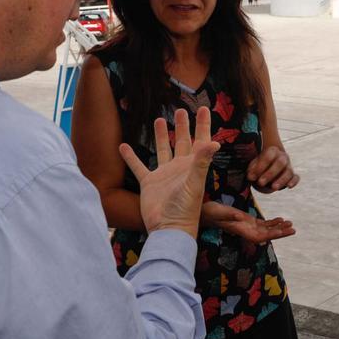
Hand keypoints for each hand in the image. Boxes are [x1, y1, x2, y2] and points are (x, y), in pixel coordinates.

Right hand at [119, 107, 219, 238]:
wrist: (168, 229)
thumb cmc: (185, 209)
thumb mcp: (194, 182)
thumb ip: (202, 161)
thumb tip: (215, 142)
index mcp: (193, 166)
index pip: (201, 140)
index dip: (203, 125)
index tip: (202, 108)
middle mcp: (179, 168)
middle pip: (182, 142)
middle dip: (183, 126)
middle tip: (180, 110)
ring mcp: (164, 175)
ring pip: (163, 150)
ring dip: (161, 136)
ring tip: (159, 119)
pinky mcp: (149, 184)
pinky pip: (139, 166)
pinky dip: (131, 157)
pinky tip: (123, 146)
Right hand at [200, 201, 294, 243]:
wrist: (205, 213)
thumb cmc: (211, 213)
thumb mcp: (220, 212)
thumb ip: (230, 214)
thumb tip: (240, 216)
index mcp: (242, 230)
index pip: (261, 236)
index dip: (273, 234)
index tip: (285, 232)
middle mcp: (247, 231)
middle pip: (267, 234)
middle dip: (280, 232)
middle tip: (294, 229)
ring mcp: (248, 226)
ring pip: (266, 229)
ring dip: (279, 227)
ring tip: (291, 224)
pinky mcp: (247, 221)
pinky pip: (262, 223)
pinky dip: (272, 222)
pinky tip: (280, 219)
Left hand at [247, 145, 298, 192]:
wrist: (269, 166)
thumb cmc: (260, 166)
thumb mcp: (254, 165)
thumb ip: (252, 169)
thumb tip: (251, 177)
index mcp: (272, 151)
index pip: (268, 156)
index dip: (260, 167)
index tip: (251, 177)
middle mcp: (282, 157)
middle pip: (280, 163)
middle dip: (270, 173)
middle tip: (260, 183)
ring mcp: (289, 166)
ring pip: (288, 171)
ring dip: (281, 180)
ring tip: (273, 187)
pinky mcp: (292, 175)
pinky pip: (296, 177)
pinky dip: (294, 181)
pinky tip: (289, 186)